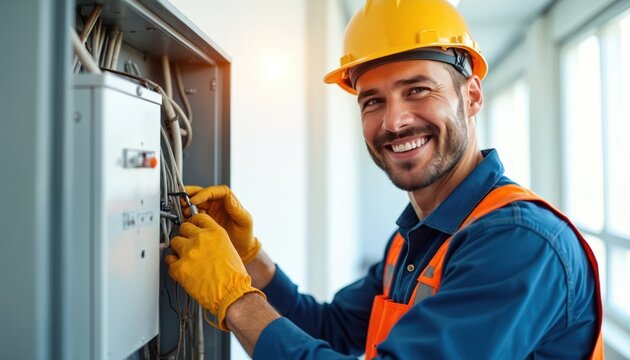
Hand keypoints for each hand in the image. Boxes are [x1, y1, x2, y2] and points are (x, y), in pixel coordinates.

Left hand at [165, 213, 264, 330]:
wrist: (232, 294)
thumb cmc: (234, 276)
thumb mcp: (229, 249)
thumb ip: (214, 240)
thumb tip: (204, 240)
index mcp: (216, 233)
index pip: (198, 218)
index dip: (194, 223)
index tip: (192, 228)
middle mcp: (201, 239)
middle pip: (184, 228)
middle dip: (186, 236)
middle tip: (188, 245)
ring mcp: (189, 253)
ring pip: (174, 242)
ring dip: (178, 249)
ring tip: (185, 258)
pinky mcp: (180, 268)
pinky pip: (169, 261)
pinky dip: (173, 265)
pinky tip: (181, 269)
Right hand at [184, 185, 260, 262]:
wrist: (240, 249)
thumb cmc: (245, 235)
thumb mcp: (245, 222)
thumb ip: (237, 210)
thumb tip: (229, 198)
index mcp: (227, 200)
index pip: (214, 191)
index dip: (203, 193)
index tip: (195, 200)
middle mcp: (217, 204)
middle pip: (201, 193)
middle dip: (190, 194)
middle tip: (182, 200)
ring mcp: (209, 211)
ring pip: (195, 203)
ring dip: (187, 204)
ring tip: (182, 211)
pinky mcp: (202, 221)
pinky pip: (192, 215)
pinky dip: (186, 216)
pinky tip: (184, 220)